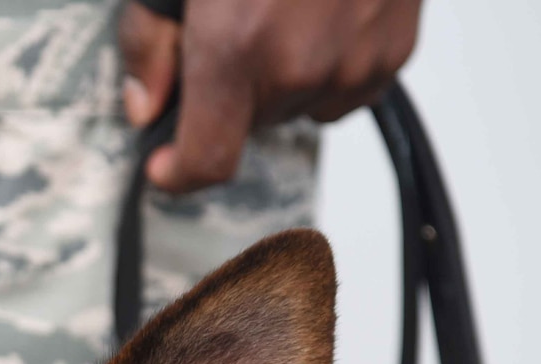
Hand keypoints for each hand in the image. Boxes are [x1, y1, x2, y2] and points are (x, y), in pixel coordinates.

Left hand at [120, 0, 422, 192]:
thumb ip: (148, 43)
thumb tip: (145, 106)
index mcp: (237, 49)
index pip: (207, 160)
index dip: (178, 170)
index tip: (164, 164)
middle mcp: (300, 66)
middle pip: (250, 125)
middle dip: (229, 95)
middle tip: (228, 29)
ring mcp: (355, 59)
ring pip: (299, 106)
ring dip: (281, 78)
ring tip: (279, 11)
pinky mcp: (396, 46)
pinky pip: (348, 86)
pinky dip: (328, 63)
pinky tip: (319, 13)